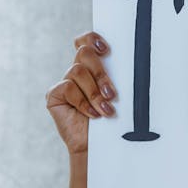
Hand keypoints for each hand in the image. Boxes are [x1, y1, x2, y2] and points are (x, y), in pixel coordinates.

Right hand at [46, 32, 116, 155]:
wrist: (100, 148)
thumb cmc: (112, 123)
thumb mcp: (119, 98)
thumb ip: (118, 80)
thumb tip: (133, 65)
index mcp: (93, 68)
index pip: (87, 42)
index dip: (93, 39)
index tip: (107, 50)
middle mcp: (77, 73)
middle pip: (84, 53)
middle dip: (100, 72)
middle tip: (111, 93)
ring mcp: (65, 83)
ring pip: (77, 70)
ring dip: (94, 92)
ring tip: (105, 110)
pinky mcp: (55, 96)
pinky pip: (67, 87)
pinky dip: (83, 101)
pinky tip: (92, 114)